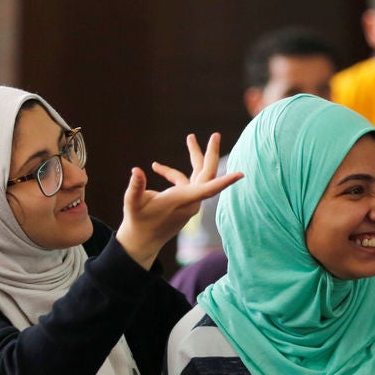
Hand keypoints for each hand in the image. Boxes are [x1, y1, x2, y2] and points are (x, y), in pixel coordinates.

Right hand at [116, 133, 243, 268]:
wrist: (142, 240)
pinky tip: (156, 167)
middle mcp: (191, 200)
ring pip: (198, 174)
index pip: (208, 189)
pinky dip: (171, 173)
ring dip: (194, 156)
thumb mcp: (133, 202)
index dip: (225, 182)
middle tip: (216, 134)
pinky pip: (185, 181)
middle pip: (207, 173)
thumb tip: (136, 171)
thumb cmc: (138, 221)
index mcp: (183, 200)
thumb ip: (136, 186)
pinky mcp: (186, 200)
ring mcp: (190, 200)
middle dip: (210, 153)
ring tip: (190, 137)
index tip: (241, 174)